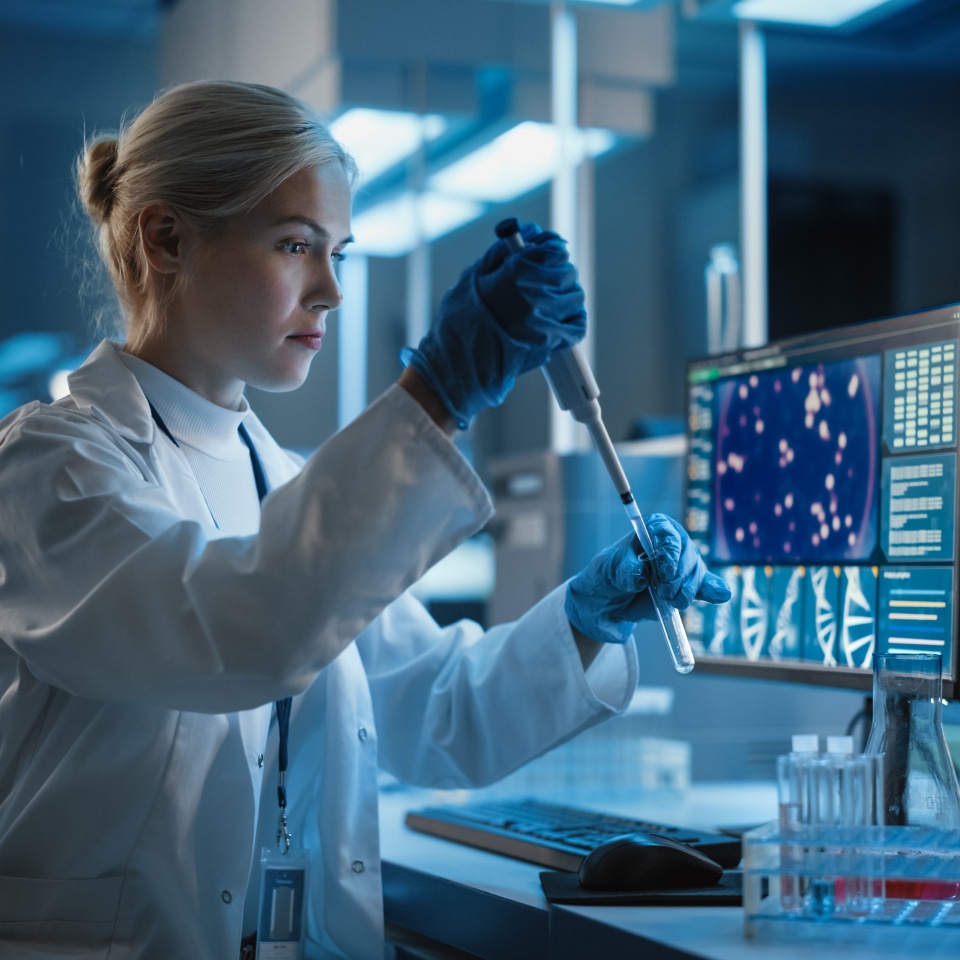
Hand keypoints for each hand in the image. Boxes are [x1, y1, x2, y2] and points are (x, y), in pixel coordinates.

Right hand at [401, 222, 586, 428]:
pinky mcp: (550, 343)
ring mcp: (544, 319)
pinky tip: (560, 321)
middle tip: (544, 280)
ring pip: (575, 297)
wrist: (457, 366)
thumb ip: (502, 252)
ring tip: (549, 303)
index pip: (554, 248)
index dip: (551, 247)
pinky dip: (573, 321)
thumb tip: (529, 233)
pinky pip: (577, 326)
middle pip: (567, 271)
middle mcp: (534, 293)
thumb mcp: (472, 278)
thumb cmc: (459, 322)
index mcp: (515, 272)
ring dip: (566, 297)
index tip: (547, 251)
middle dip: (557, 272)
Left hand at [564, 514, 730, 644]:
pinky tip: (720, 595)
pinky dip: (713, 591)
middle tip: (665, 592)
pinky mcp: (689, 587)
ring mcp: (683, 566)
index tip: (665, 572)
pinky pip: (706, 587)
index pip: (668, 535)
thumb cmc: (608, 576)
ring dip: (688, 589)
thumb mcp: (609, 570)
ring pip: (697, 573)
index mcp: (653, 529)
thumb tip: (641, 575)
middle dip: (679, 576)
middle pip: (687, 554)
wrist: (609, 602)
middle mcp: (672, 544)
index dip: (670, 553)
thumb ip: (625, 570)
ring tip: (673, 602)